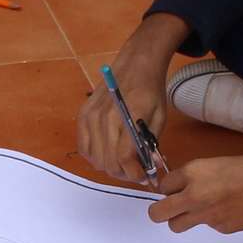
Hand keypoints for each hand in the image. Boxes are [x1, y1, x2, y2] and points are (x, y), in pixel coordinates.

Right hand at [77, 17, 182, 182]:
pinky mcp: (82, 115)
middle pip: (109, 163)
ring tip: (123, 162)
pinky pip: (84, 148)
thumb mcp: (160, 118)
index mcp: (127, 118)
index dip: (135, 174)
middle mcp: (104, 118)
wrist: (135, 65)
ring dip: (111, 166)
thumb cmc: (151, 91)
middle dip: (125, 173)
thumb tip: (149, 168)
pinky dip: (95, 156)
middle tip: (136, 171)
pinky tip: (107, 152)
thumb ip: (152, 145)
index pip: (125, 158)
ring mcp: (90, 117)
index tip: (145, 178)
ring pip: (96, 159)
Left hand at [146, 149, 242, 234]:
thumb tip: (184, 188)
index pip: (163, 186)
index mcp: (193, 173)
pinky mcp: (221, 228)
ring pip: (177, 226)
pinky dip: (214, 221)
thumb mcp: (218, 163)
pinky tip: (231, 210)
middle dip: (159, 212)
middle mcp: (194, 195)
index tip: (173, 190)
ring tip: (199, 211)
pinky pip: (208, 227)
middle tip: (166, 210)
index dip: (168, 188)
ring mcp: (206, 215)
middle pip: (158, 213)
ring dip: (182, 220)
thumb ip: (197, 176)